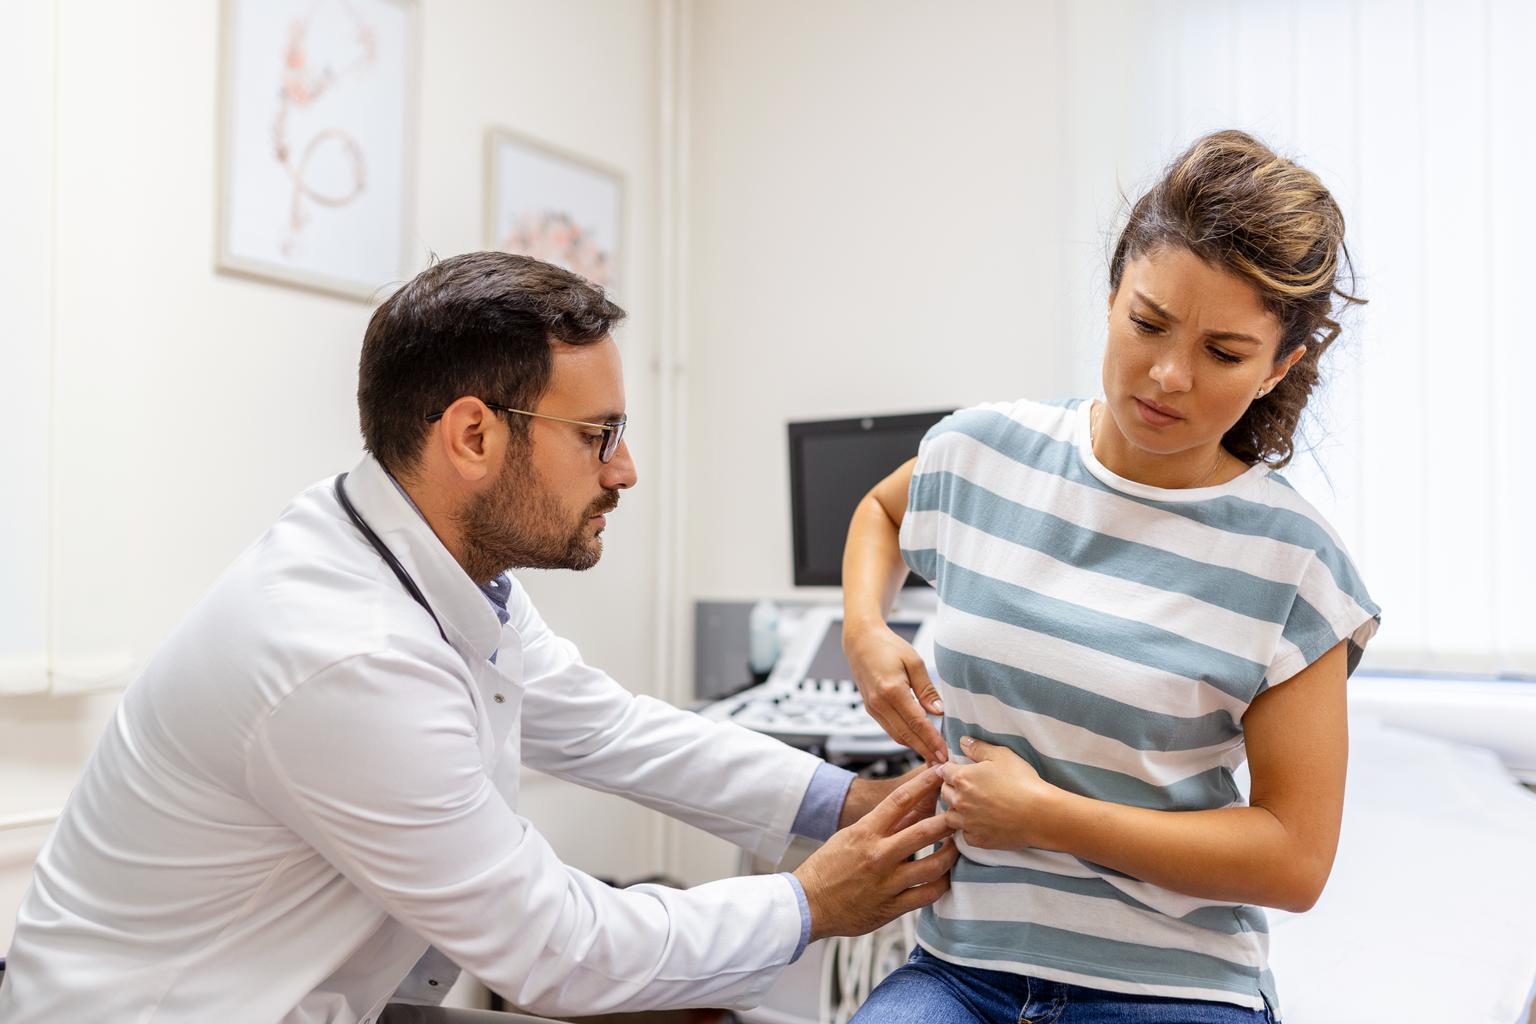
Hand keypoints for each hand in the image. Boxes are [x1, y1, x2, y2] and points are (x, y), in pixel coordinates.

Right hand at [794, 765, 958, 940]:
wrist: (809, 904)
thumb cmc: (828, 868)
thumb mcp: (850, 837)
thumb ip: (881, 826)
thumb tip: (913, 811)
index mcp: (865, 832)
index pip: (900, 800)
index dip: (924, 783)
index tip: (942, 772)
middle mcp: (878, 855)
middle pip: (925, 831)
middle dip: (949, 819)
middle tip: (964, 812)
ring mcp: (887, 882)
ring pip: (934, 866)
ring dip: (952, 854)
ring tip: (959, 847)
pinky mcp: (892, 907)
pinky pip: (927, 895)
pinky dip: (941, 885)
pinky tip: (946, 878)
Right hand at [843, 620, 947, 763]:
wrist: (860, 641)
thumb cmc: (888, 646)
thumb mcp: (914, 662)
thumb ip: (926, 689)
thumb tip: (939, 712)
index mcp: (892, 690)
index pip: (916, 723)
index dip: (932, 741)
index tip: (945, 753)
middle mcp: (879, 703)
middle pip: (906, 735)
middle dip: (925, 750)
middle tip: (942, 762)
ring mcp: (872, 708)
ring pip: (896, 736)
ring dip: (915, 747)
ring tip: (933, 755)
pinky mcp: (871, 709)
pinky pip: (890, 728)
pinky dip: (905, 738)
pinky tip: (918, 741)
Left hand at [941, 735, 1060, 850]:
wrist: (1039, 814)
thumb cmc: (1022, 781)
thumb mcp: (1002, 756)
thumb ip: (979, 748)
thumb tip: (963, 742)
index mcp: (963, 778)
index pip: (944, 771)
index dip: (951, 769)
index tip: (957, 771)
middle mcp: (960, 801)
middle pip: (944, 793)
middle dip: (951, 788)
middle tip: (965, 788)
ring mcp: (968, 822)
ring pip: (950, 816)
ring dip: (956, 811)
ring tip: (969, 807)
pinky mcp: (978, 839)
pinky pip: (965, 835)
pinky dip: (969, 830)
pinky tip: (979, 824)